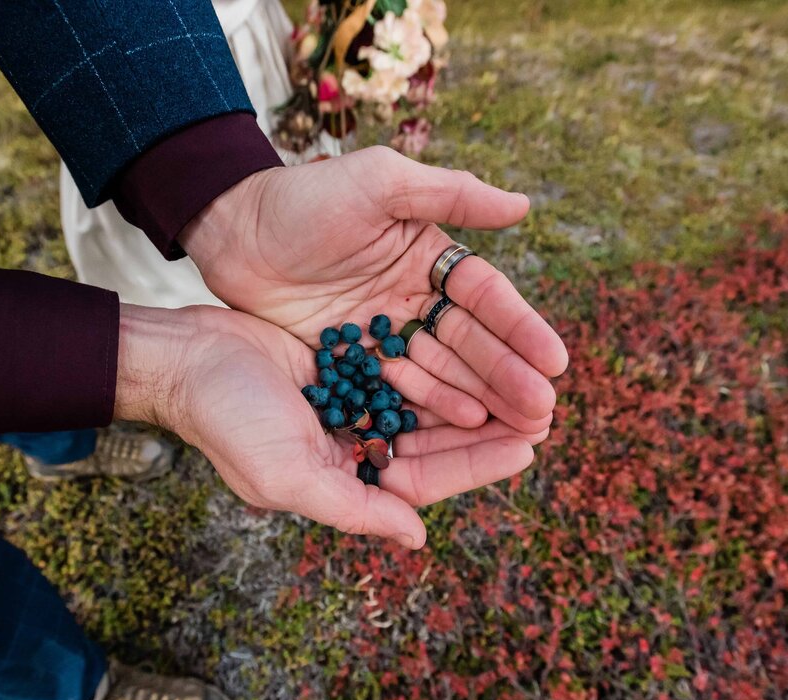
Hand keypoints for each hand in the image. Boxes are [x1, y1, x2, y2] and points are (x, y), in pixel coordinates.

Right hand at [113, 304, 550, 547]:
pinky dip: (437, 361)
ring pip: (424, 404)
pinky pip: (402, 365)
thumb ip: (354, 507)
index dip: (475, 466)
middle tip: (542, 411)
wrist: (184, 356)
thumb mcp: (286, 474)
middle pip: (433, 443)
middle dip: (486, 431)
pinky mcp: (345, 363)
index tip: (527, 447)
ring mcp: (349, 405)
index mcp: (342, 481)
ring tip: (521, 379)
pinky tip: (474, 344)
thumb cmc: (228, 419)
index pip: (423, 481)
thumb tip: (419, 537)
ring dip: (470, 394)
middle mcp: (351, 447)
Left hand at [179, 146, 568, 434]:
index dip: (521, 329)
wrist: (231, 228)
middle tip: (544, 410)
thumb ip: (450, 194)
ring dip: (479, 398)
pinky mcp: (352, 360)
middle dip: (509, 376)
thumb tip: (524, 206)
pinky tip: (461, 429)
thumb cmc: (304, 196)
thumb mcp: (379, 182)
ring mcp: (383, 333)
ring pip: (442, 371)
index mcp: (429, 256)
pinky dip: (428, 407)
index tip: (555, 361)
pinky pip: (397, 388)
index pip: (486, 298)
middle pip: (471, 343)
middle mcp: (414, 298)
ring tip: (517, 429)